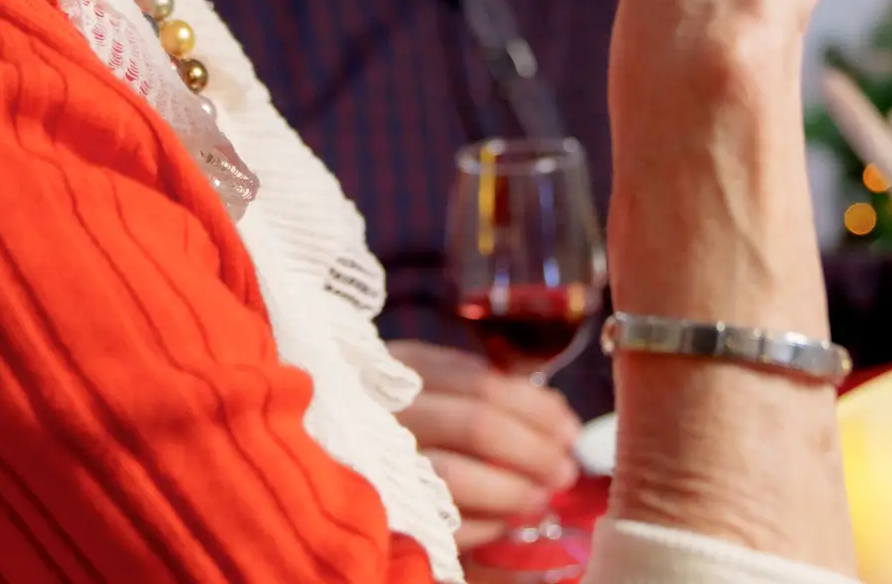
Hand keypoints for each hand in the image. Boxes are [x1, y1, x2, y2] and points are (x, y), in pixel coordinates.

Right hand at [389, 340, 581, 550]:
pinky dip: (479, 524)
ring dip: (510, 490)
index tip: (570, 428)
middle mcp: (385, 408)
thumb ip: (484, 392)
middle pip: (476, 425)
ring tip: (541, 498)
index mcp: (402, 368)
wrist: (322, 466)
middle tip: (565, 470)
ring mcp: (375, 458)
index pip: (482, 382)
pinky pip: (433, 519)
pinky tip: (503, 522)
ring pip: (454, 474)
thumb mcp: (431, 385)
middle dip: (533, 450)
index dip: (535, 407)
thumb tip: (555, 417)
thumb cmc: (396, 417)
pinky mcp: (376, 507)